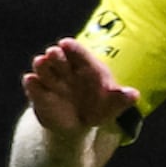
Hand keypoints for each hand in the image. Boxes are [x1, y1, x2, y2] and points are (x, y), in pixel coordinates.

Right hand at [22, 38, 138, 136]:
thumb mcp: (112, 104)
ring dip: (42, 65)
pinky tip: (31, 80)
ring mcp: (51, 80)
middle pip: (59, 57)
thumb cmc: (99, 107)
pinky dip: (32, 84)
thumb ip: (121, 98)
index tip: (66, 43)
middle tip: (54, 52)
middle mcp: (65, 69)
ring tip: (41, 62)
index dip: (72, 47)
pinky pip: (34, 86)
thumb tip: (134, 95)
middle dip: (56, 54)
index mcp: (85, 66)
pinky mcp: (39, 94)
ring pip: (44, 68)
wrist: (80, 123)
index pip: (78, 52)